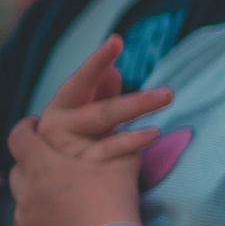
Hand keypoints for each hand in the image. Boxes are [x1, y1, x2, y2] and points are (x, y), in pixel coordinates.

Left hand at [8, 115, 150, 225]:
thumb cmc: (113, 203)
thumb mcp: (122, 166)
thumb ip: (120, 144)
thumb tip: (130, 130)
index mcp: (42, 168)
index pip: (20, 137)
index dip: (26, 128)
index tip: (34, 124)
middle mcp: (26, 194)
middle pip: (18, 172)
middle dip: (32, 167)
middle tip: (53, 166)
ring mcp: (26, 224)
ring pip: (22, 205)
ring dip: (36, 200)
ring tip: (60, 203)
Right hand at [31, 37, 171, 156]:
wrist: (55, 184)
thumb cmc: (78, 140)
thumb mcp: (88, 115)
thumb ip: (101, 93)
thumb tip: (113, 70)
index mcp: (62, 108)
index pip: (82, 81)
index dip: (98, 61)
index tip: (117, 40)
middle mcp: (58, 127)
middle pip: (102, 110)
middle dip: (136, 101)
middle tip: (169, 93)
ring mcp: (68, 150)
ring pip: (105, 126)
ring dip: (135, 109)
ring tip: (166, 99)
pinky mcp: (80, 170)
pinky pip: (110, 153)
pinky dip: (132, 143)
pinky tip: (154, 133)